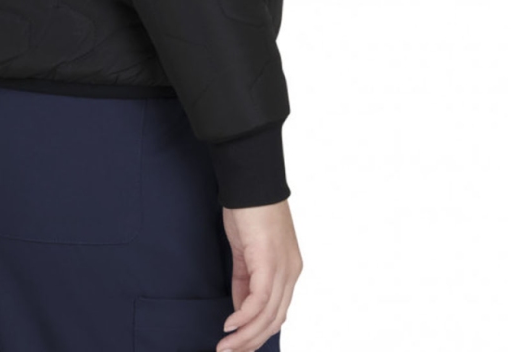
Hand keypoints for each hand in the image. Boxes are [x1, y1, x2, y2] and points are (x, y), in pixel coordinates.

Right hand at [215, 199, 301, 351]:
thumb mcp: (248, 250)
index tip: (240, 345)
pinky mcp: (268, 262)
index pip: (277, 312)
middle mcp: (291, 272)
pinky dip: (244, 316)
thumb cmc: (249, 209)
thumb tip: (241, 308)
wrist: (250, 181)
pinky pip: (258, 300)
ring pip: (267, 315)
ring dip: (244, 335)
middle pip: (274, 319)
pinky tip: (229, 325)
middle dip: (250, 341)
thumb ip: (246, 279)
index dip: (258, 332)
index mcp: (288, 269)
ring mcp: (282, 268)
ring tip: (226, 347)